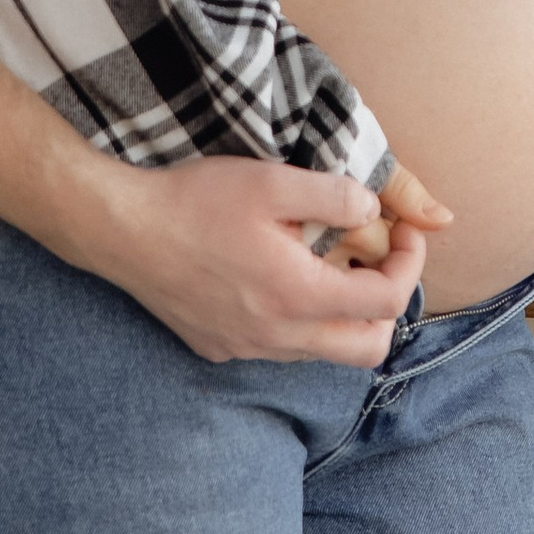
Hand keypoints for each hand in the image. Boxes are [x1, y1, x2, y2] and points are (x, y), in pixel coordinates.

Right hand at [90, 153, 433, 365]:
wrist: (122, 230)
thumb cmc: (197, 200)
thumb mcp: (274, 181)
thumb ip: (336, 195)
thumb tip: (373, 210)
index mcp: (298, 296)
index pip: (387, 303)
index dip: (410, 264)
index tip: (405, 231)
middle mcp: (276, 337)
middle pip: (367, 349)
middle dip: (387, 305)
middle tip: (376, 256)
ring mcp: (245, 350)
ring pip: (322, 351)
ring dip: (343, 314)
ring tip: (329, 261)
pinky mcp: (218, 348)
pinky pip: (279, 348)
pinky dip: (299, 321)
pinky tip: (278, 276)